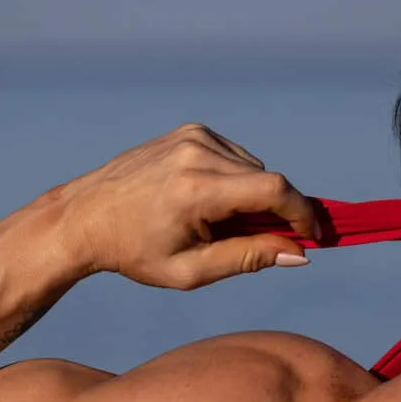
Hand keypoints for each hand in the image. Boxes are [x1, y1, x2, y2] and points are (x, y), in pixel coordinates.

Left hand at [58, 123, 321, 289]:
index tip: (316, 238)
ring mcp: (192, 136)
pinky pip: (234, 156)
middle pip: (266, 180)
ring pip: (253, 168)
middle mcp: (196, 153)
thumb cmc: (135, 252)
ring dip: (253, 197)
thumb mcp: (191, 271)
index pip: (274, 191)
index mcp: (195, 189)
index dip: (304, 215)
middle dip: (276, 212)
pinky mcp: (189, 130)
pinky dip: (235, 180)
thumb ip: (248, 258)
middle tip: (259, 243)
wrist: (84, 217)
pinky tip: (207, 202)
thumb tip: (298, 253)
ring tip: (219, 225)